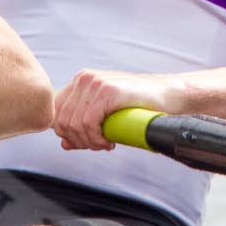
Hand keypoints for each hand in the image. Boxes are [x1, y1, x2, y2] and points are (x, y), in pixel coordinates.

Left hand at [52, 69, 186, 150]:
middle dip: (78, 140)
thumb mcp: (106, 117)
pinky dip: (95, 139)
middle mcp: (84, 78)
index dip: (67, 133)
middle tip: (98, 146)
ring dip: (88, 142)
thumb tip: (64, 143)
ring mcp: (95, 82)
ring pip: (74, 124)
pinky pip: (88, 123)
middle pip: (63, 120)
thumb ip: (83, 128)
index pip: (57, 112)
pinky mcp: (107, 91)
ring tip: (105, 144)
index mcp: (80, 81)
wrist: (168, 95)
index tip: (86, 142)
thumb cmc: (139, 106)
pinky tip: (107, 142)